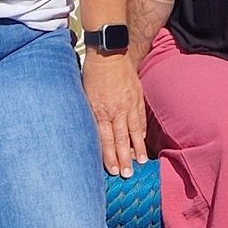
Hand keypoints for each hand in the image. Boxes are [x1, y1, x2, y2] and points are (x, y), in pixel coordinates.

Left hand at [82, 51, 147, 178]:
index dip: (110, 157)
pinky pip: (141, 118)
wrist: (108, 52)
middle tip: (128, 174)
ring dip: (137, 148)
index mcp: (100, 110)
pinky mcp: (137, 96)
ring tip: (141, 162)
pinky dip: (142, 131)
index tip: (114, 170)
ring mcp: (129, 103)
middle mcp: (116, 110)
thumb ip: (90, 114)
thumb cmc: (92, 73)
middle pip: (121, 140)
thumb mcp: (84, 94)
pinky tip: (142, 140)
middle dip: (125, 159)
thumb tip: (90, 132)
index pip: (106, 139)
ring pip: (134, 131)